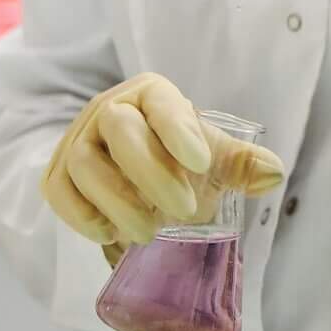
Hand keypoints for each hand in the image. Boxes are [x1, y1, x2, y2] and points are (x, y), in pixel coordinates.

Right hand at [42, 73, 282, 254]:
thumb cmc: (181, 162)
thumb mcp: (214, 160)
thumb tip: (272, 173)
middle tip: (183, 211)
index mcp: (151, 96)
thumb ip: (241, 165)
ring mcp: (78, 141)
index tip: (202, 163)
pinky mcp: (59, 174)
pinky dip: (79, 214)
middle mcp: (109, 110)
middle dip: (151, 173)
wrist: (143, 180)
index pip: (161, 103)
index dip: (178, 130)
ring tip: (148, 234)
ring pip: (83, 164)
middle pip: (118, 130)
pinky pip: (57, 190)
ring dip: (116, 202)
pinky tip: (108, 234)